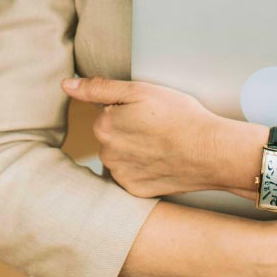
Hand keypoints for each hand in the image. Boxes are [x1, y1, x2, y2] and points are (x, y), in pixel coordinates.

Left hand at [62, 76, 221, 196]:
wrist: (210, 152)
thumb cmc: (179, 115)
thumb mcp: (140, 91)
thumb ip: (99, 88)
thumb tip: (66, 85)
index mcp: (103, 126)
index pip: (106, 111)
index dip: (128, 107)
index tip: (148, 111)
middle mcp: (106, 154)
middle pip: (112, 135)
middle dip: (128, 129)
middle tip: (158, 126)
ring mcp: (121, 175)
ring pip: (121, 156)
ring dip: (134, 150)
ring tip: (162, 143)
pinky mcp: (135, 191)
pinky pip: (132, 175)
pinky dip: (143, 168)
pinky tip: (162, 160)